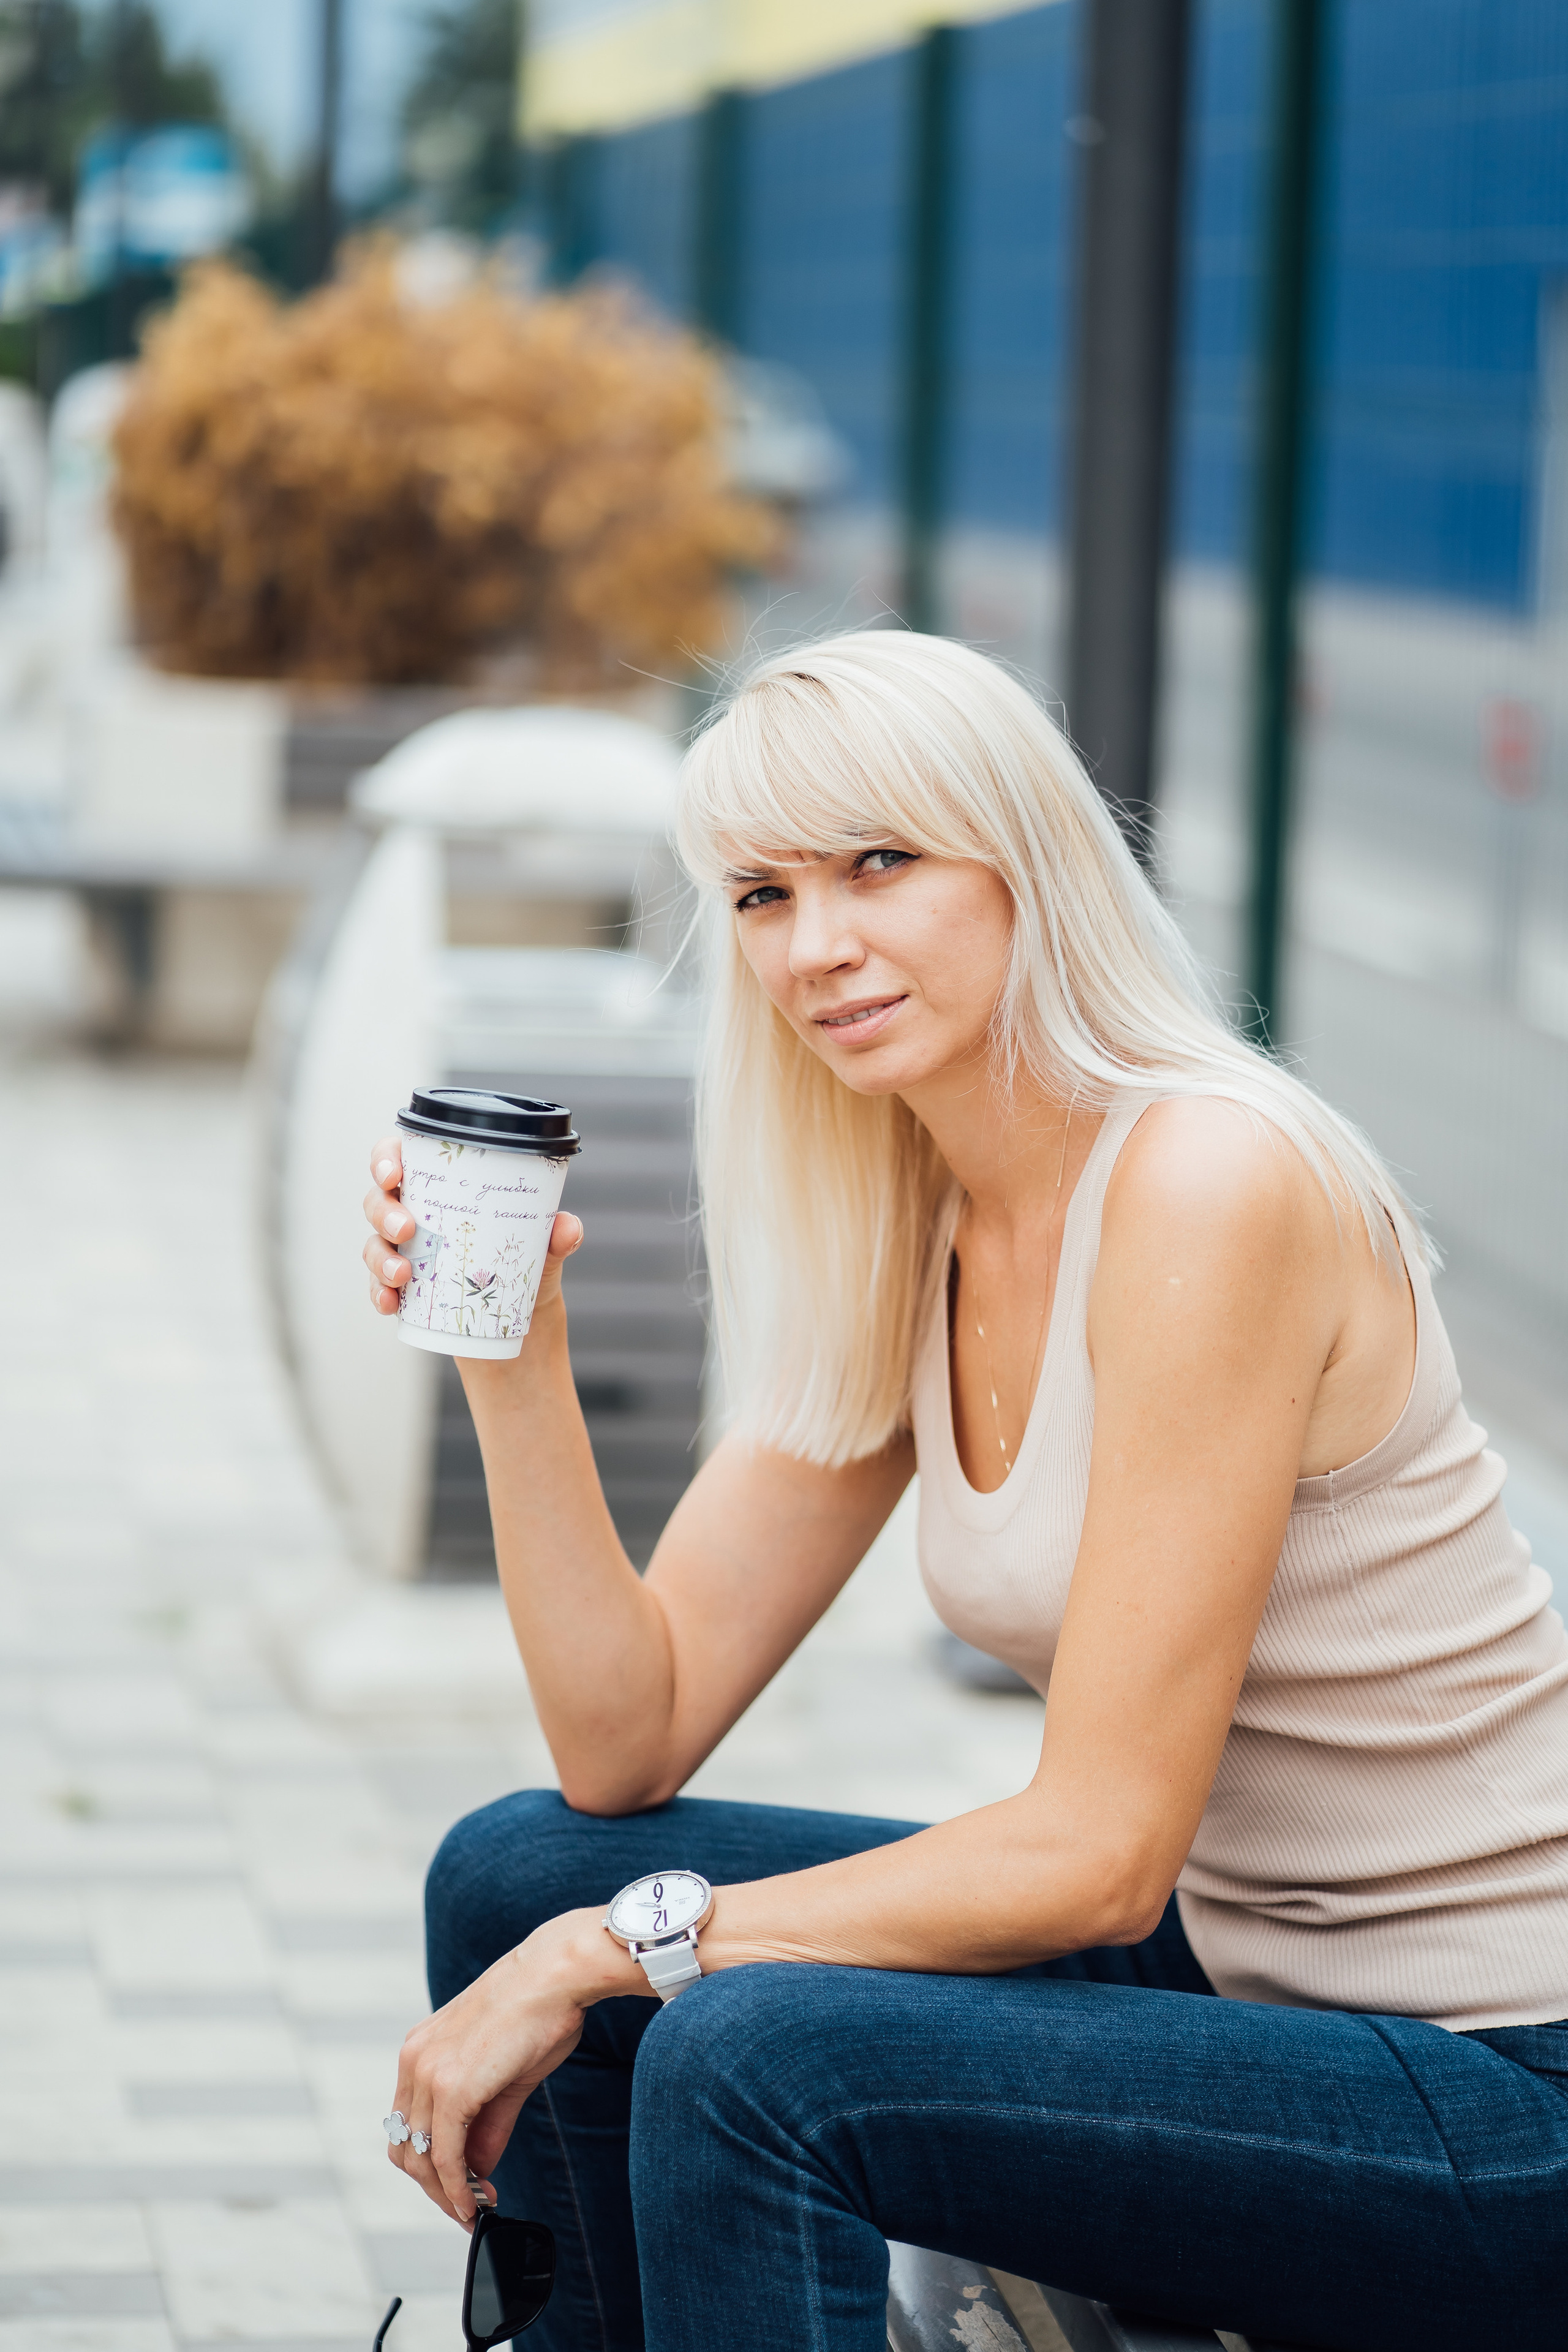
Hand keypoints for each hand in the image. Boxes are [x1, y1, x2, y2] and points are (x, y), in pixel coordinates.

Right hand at [360, 1134, 583, 1318]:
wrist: (522, 1323)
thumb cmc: (524, 1267)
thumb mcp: (543, 1250)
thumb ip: (555, 1237)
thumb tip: (568, 1227)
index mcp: (442, 1188)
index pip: (399, 1158)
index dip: (386, 1159)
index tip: (395, 1174)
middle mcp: (415, 1215)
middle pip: (378, 1200)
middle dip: (384, 1212)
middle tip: (405, 1229)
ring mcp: (404, 1253)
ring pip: (373, 1244)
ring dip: (380, 1258)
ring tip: (403, 1276)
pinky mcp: (401, 1290)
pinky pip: (377, 1288)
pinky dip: (379, 1294)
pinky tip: (390, 1303)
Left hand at [386, 1910, 637, 2224]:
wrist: (556, 1973)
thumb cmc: (539, 2011)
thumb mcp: (505, 2075)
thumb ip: (486, 2125)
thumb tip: (478, 2171)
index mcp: (421, 2050)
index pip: (409, 2125)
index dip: (430, 2166)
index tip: (461, 2188)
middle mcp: (414, 2061)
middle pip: (406, 2148)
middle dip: (434, 2187)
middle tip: (469, 2206)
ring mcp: (428, 2073)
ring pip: (420, 2158)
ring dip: (446, 2193)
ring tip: (477, 2207)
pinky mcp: (451, 2088)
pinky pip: (444, 2157)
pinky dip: (457, 2188)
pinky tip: (477, 2202)